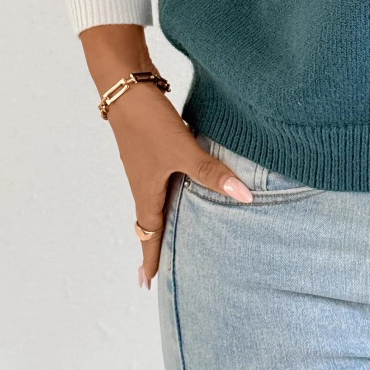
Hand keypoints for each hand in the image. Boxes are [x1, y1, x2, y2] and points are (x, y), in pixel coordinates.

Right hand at [79, 24, 252, 288]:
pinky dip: (170, 190)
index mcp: (147, 191)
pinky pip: (161, 177)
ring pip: (156, 198)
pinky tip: (184, 183)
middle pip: (150, 220)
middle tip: (160, 267)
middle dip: (156, 243)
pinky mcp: (151, 145)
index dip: (149, 259)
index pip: (149, 234)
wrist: (124, 86)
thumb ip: (213, 174)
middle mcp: (143, 181)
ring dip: (163, 216)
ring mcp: (145, 163)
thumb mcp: (184, 150)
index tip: (146, 283)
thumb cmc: (148, 123)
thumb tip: (244, 198)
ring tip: (174, 231)